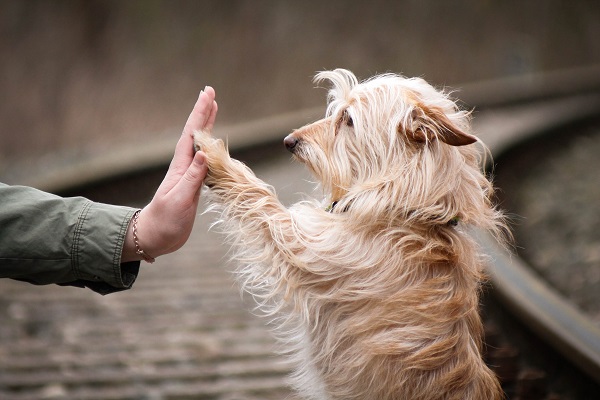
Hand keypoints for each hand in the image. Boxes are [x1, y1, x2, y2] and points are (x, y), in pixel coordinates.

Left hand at [122, 87, 217, 261]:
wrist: (156, 237)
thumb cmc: (165, 222)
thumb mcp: (179, 200)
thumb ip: (193, 178)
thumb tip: (205, 153)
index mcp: (181, 167)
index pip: (192, 135)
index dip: (200, 114)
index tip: (208, 95)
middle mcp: (185, 166)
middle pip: (195, 134)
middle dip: (203, 112)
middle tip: (210, 92)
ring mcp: (189, 175)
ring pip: (200, 144)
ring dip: (207, 125)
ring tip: (213, 109)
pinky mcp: (194, 185)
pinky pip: (205, 159)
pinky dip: (211, 147)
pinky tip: (214, 144)